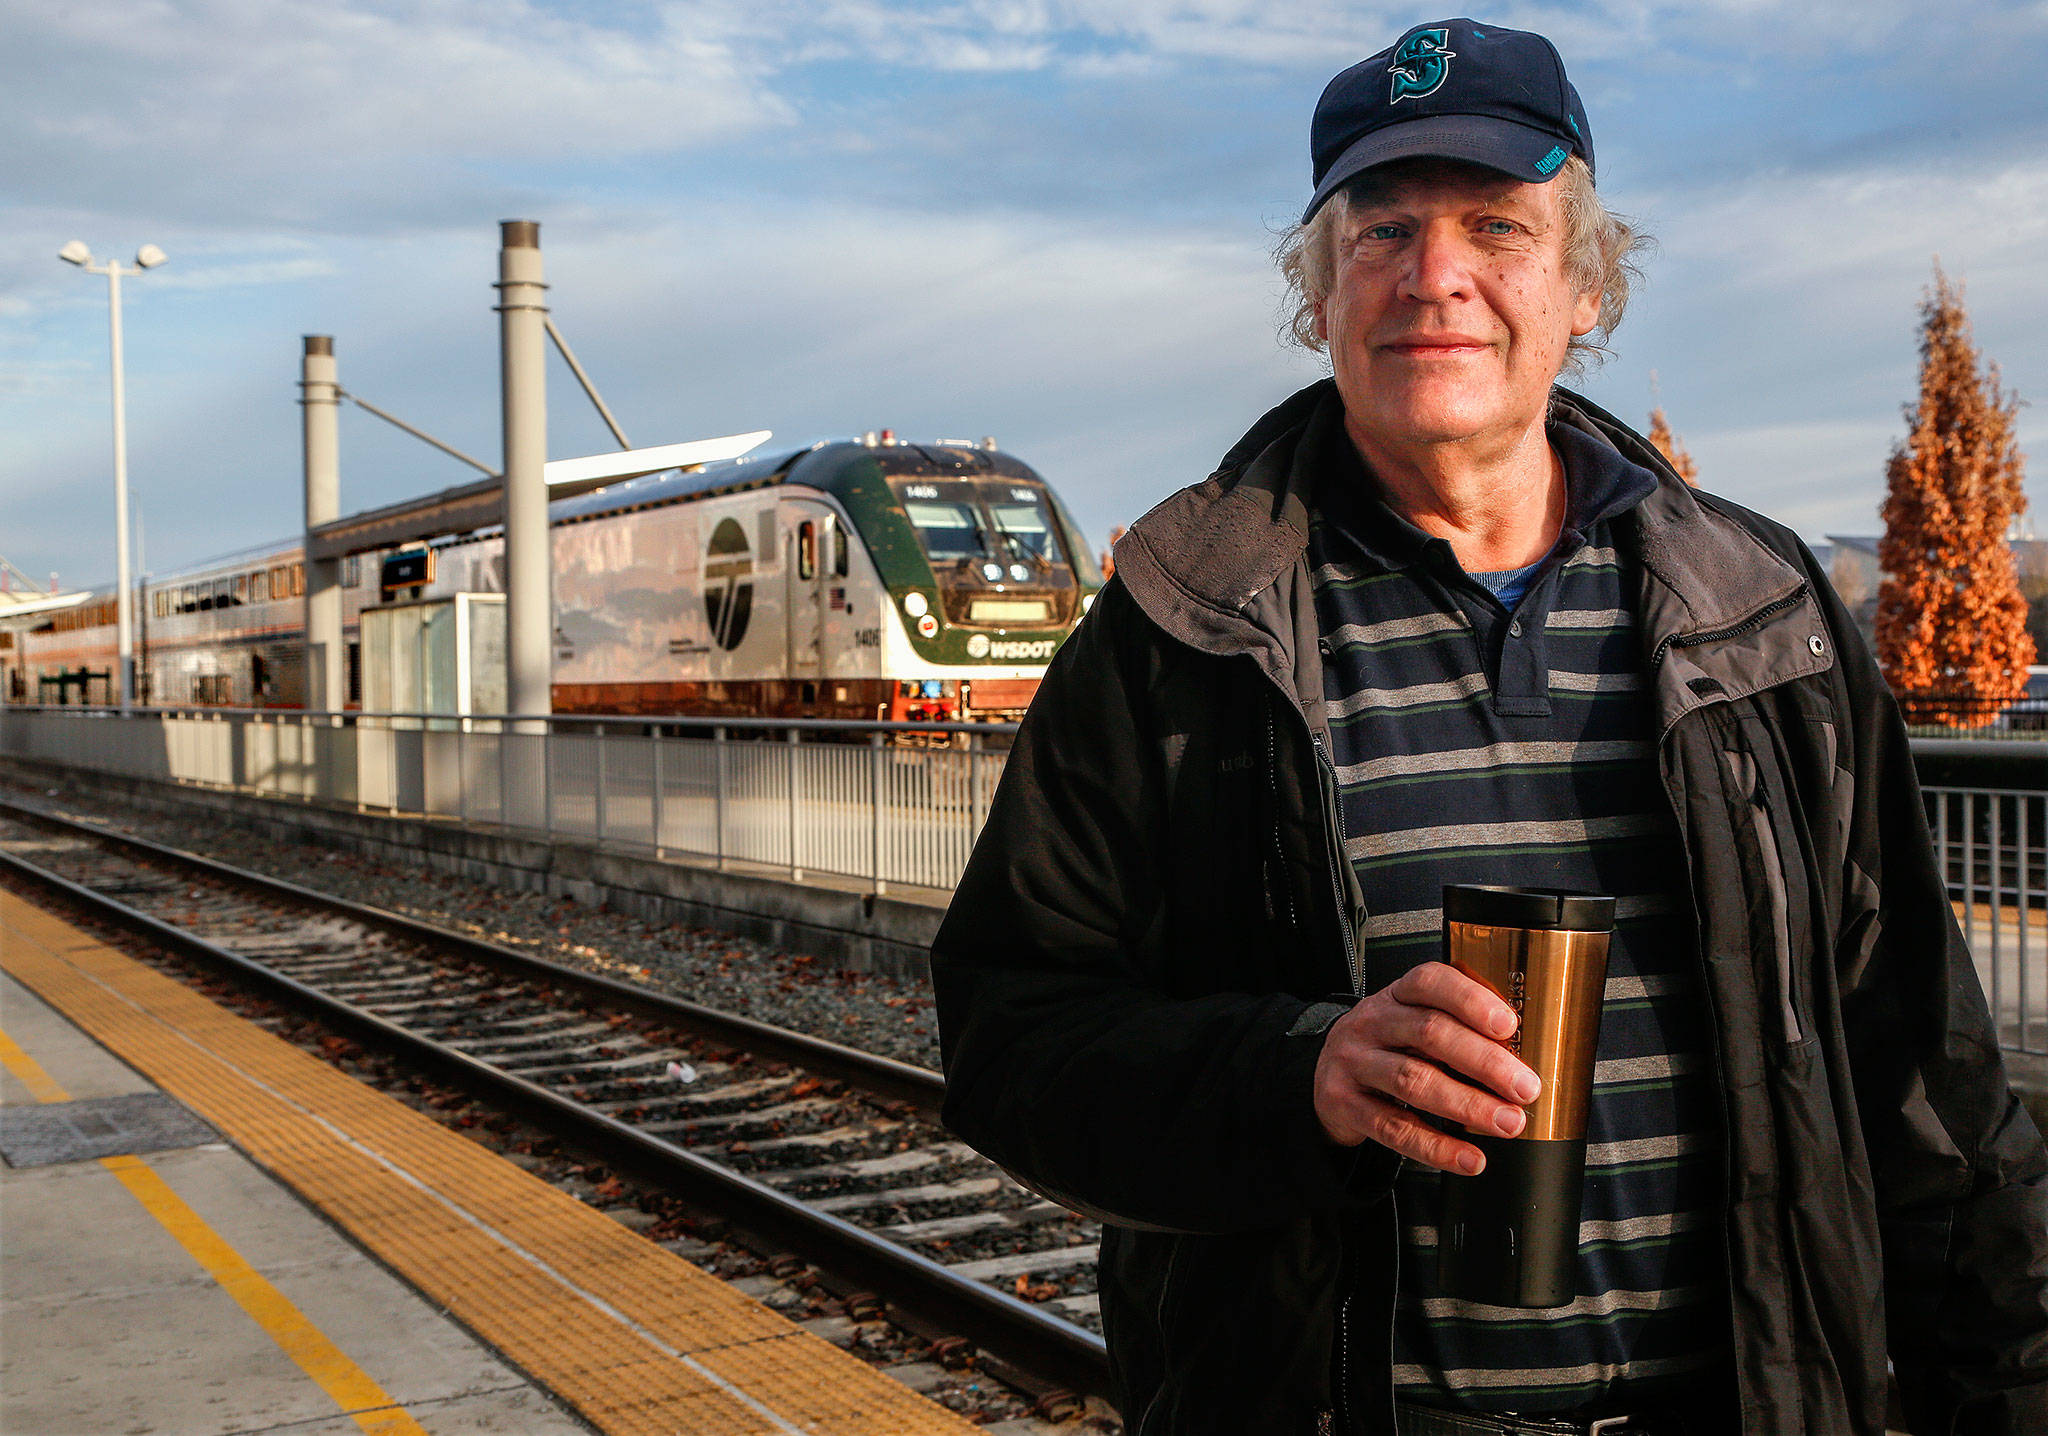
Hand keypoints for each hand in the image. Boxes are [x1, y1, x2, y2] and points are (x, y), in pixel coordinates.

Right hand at [1312, 961, 1542, 1174]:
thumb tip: (1518, 1062)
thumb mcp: (1412, 1026)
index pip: (1430, 983)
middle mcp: (1371, 1023)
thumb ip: (1457, 1032)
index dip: (1470, 1000)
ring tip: (1506, 1122)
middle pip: (1429, 1033)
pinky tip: (1468, 1158)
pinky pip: (1394, 1128)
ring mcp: (1353, 1063)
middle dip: (1485, 1062)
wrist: (1325, 1078)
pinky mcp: (1344, 1104)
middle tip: (1524, 1088)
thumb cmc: (1387, 1049)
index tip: (1508, 1025)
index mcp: (1395, 996)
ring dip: (1467, 1105)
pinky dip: (1437, 1147)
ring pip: (1413, 1081)